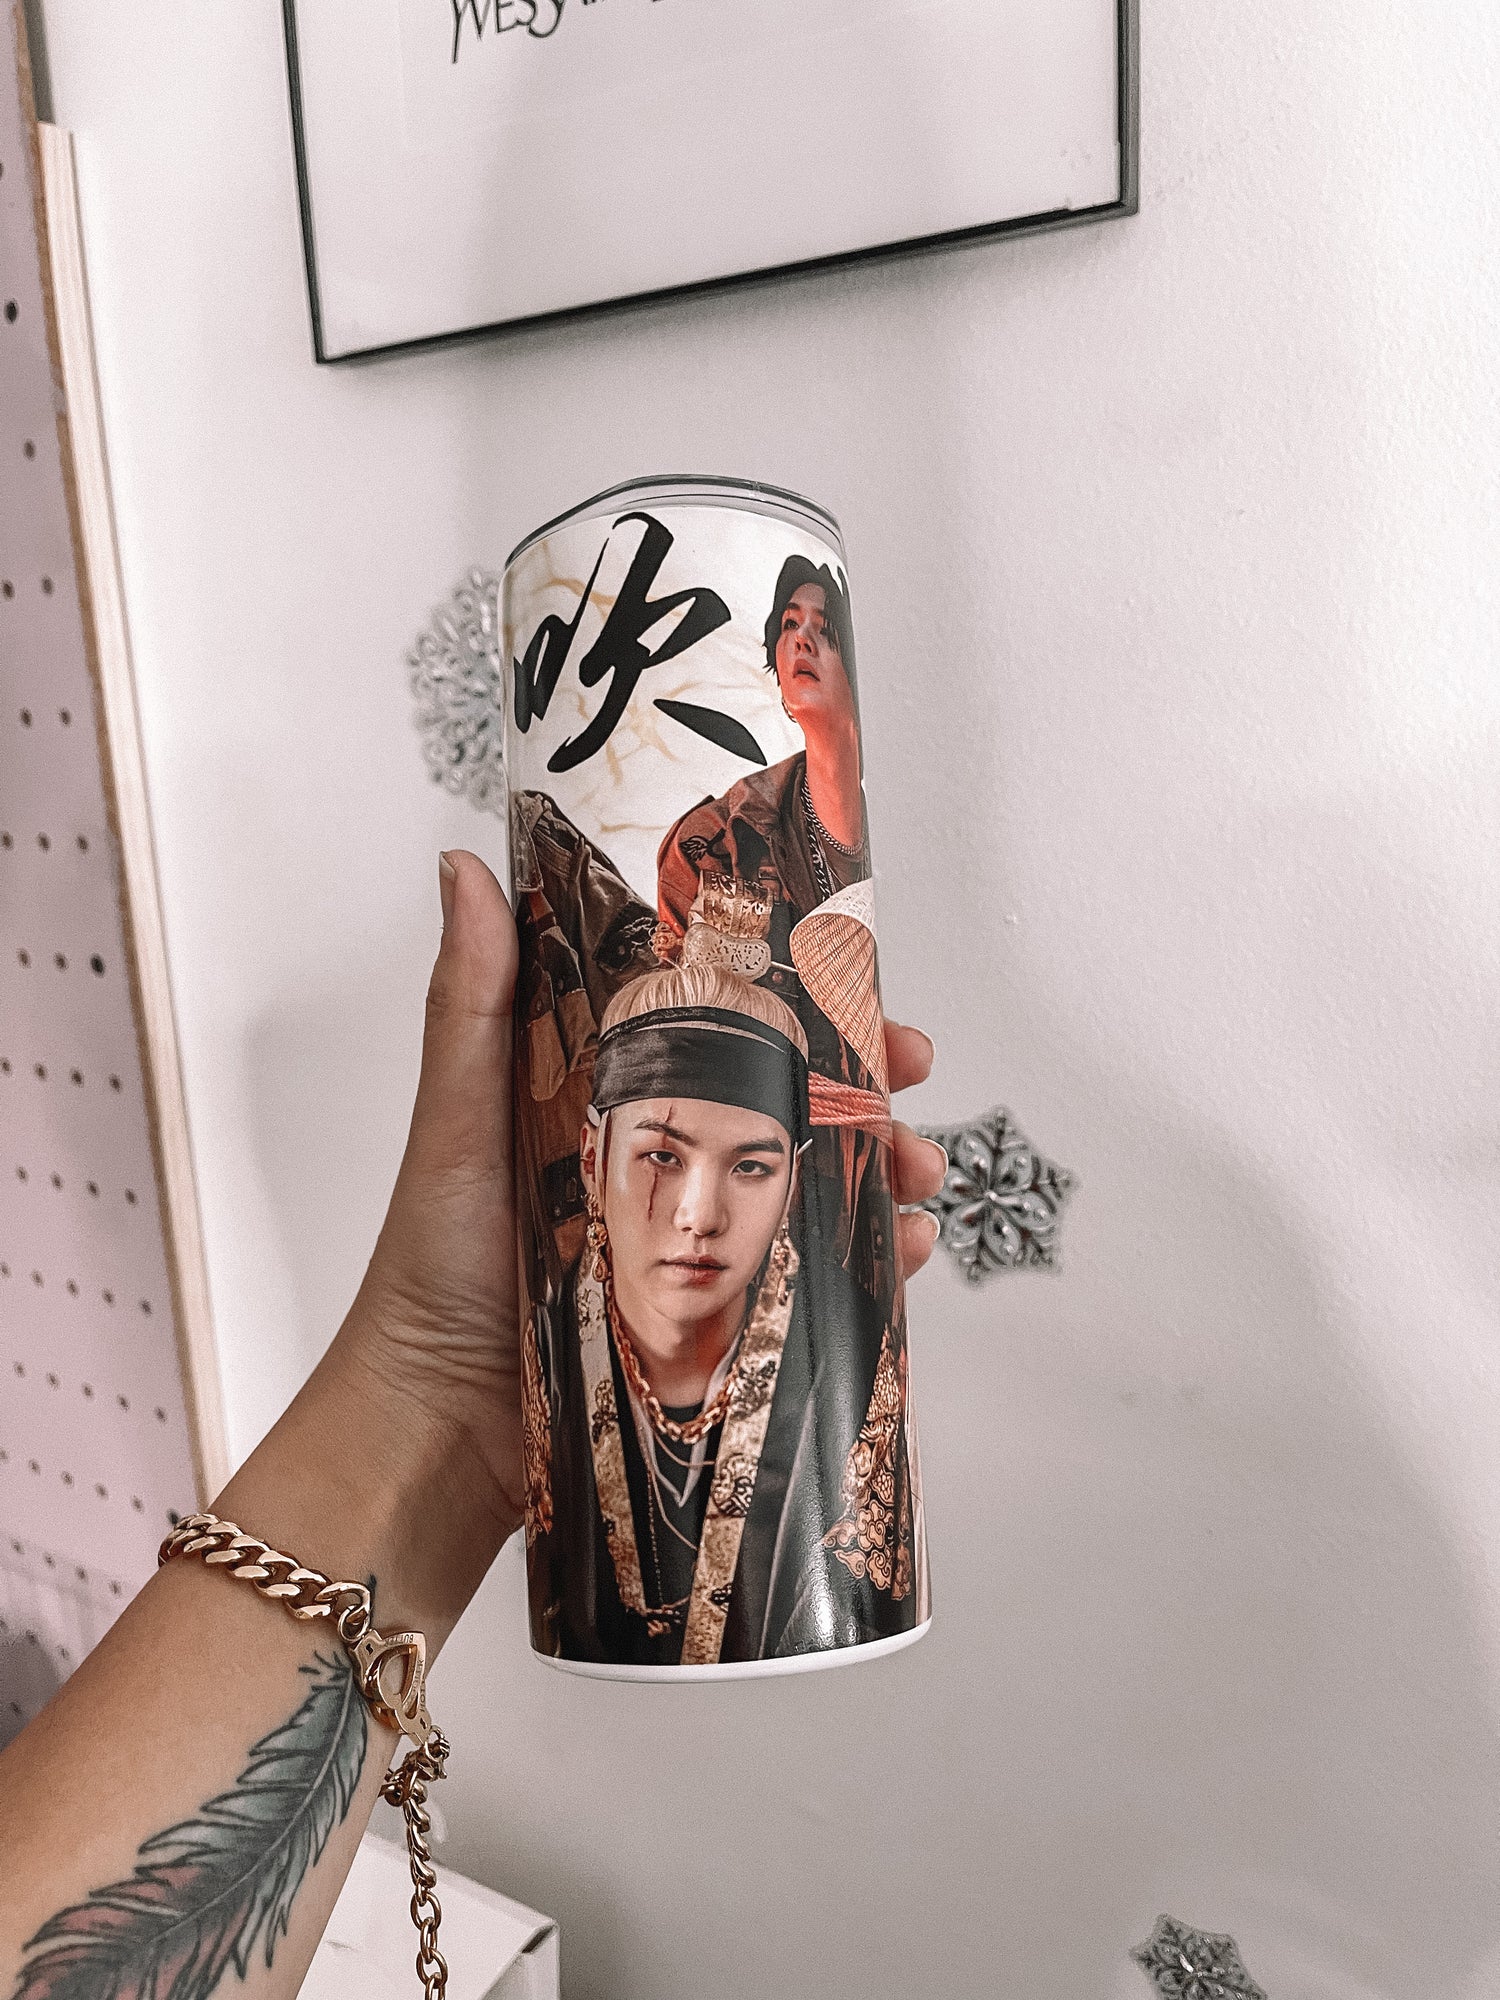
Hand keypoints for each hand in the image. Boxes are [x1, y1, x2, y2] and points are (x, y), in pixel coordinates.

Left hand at [333, 850, 946, 1555]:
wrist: (436, 1422)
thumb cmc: (434, 1266)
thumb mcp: (458, 1116)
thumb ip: (472, 1000)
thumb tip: (467, 874)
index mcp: (614, 1100)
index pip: (723, 1031)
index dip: (797, 1004)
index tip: (857, 983)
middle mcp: (665, 1164)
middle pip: (790, 1106)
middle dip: (867, 1087)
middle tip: (910, 1076)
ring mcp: (696, 1244)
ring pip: (818, 1190)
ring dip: (882, 1170)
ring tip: (913, 1170)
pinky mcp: (715, 1319)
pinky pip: (813, 1283)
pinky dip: (874, 1265)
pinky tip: (905, 1253)